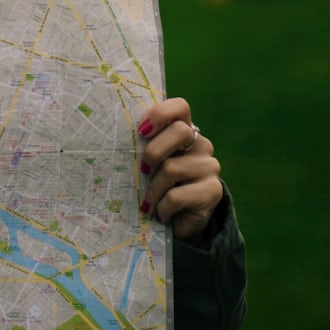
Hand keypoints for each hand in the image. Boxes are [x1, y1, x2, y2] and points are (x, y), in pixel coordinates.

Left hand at [138, 97, 221, 242]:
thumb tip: (115, 141)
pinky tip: (160, 213)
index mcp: (184, 132)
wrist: (179, 222)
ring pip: (172, 168)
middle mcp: (201, 145)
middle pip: (180, 132)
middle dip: (154, 152)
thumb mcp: (148, 165)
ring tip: (148, 203)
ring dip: (153, 190)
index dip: (161, 114)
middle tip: (143, 171)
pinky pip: (176, 196)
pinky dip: (162, 207)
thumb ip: (142, 149)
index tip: (142, 131)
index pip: (180, 107)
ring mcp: (210, 167)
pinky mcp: (213, 191)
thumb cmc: (156, 187)